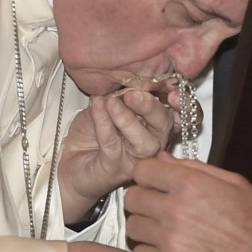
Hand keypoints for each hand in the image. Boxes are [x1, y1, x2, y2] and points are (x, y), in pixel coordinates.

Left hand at [59, 90, 173, 221]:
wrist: (67, 160)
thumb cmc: (91, 133)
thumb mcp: (108, 103)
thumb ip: (123, 94)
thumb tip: (132, 82)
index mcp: (155, 123)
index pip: (179, 112)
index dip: (184, 102)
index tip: (171, 88)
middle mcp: (152, 142)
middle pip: (165, 126)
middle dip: (152, 108)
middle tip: (133, 94)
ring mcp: (136, 159)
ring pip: (145, 142)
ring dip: (128, 120)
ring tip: (112, 102)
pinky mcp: (116, 169)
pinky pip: (113, 144)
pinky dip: (104, 123)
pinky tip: (97, 106)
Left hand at [125, 153, 251, 251]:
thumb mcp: (232, 182)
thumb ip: (194, 167)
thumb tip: (162, 158)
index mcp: (189, 183)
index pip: (142, 170)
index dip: (147, 176)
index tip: (153, 185)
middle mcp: (174, 208)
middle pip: (132, 199)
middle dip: (142, 202)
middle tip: (156, 210)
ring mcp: (169, 239)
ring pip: (132, 228)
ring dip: (145, 230)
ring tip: (162, 233)